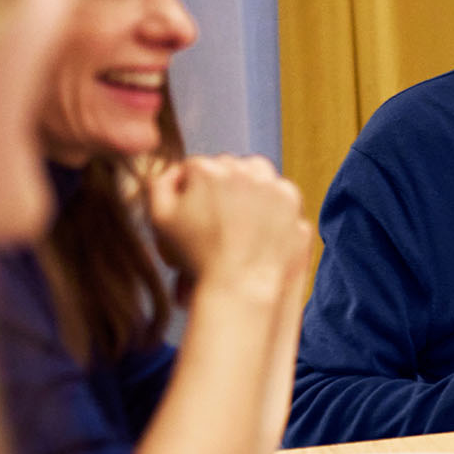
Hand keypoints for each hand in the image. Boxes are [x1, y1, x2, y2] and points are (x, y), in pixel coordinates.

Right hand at [145, 154, 311, 293]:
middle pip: (228, 167)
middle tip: (217, 216)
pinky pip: (280, 193)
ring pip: (257, 174)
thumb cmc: (197, 257)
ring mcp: (272, 183)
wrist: (240, 286)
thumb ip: (159, 185)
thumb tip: (175, 171)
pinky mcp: (293, 200)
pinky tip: (260, 226)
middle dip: (221, 186)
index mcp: (208, 171)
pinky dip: (272, 204)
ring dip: (248, 188)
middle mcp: (242, 170)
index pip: (196, 167)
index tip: (194, 210)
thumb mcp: (160, 220)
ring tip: (239, 218)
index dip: (191, 189)